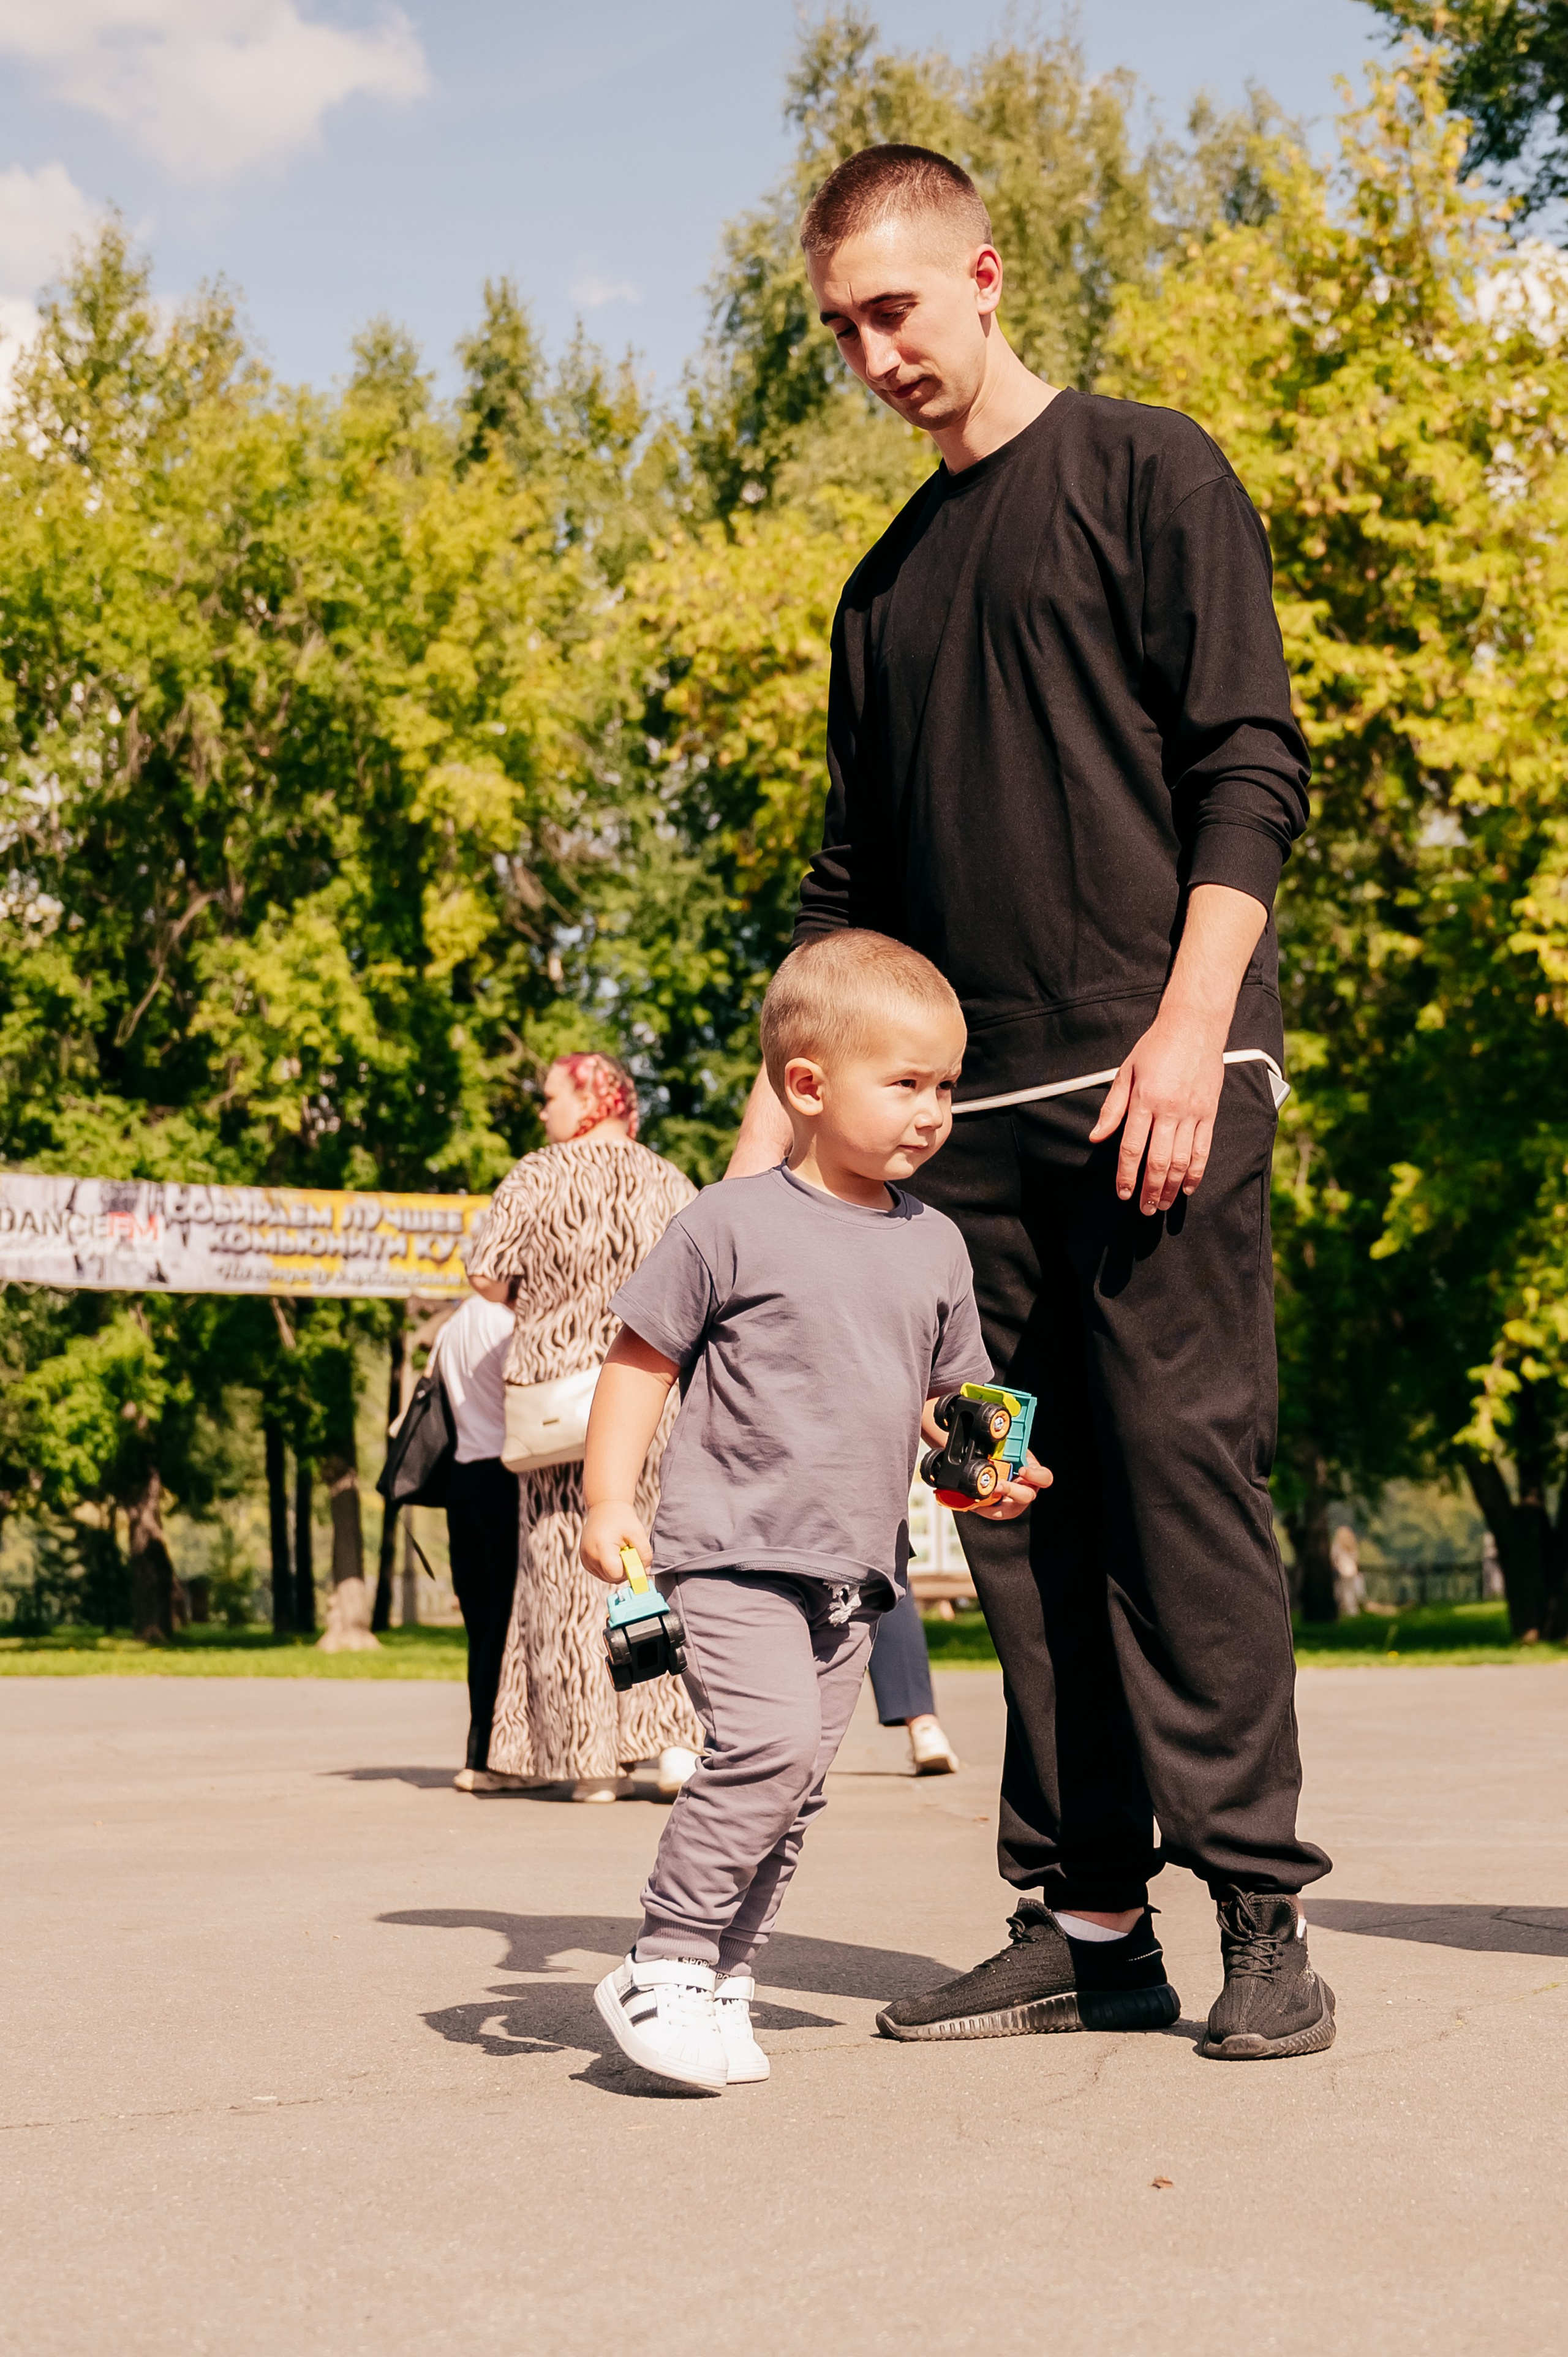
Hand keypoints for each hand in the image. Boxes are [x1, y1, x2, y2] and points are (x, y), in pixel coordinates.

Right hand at [580, 1502, 652, 1584]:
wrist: (605, 1507)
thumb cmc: (622, 1518)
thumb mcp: (638, 1533)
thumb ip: (644, 1555)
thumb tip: (645, 1573)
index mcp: (601, 1548)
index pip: (615, 1574)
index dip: (628, 1570)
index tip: (633, 1557)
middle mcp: (589, 1556)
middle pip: (611, 1578)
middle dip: (623, 1569)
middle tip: (627, 1550)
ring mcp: (585, 1559)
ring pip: (606, 1578)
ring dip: (616, 1568)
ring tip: (618, 1549)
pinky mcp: (584, 1560)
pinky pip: (601, 1573)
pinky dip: (609, 1566)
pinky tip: (612, 1552)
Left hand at [973, 1450, 1051, 1521]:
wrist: (998, 1468)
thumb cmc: (1009, 1458)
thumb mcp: (1011, 1449)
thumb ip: (1008, 1446)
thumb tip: (997, 1435)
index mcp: (1034, 1475)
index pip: (1044, 1477)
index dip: (1035, 1475)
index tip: (1022, 1470)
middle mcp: (1026, 1491)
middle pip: (1026, 1496)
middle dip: (1011, 1490)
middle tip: (997, 1485)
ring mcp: (1014, 1503)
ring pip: (1008, 1509)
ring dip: (993, 1504)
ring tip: (980, 1498)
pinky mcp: (1000, 1511)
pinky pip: (992, 1512)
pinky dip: (982, 1507)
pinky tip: (974, 1502)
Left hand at [1088, 1011, 1224, 1214]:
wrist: (1195, 1026)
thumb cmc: (1155, 1047)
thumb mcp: (1126, 1072)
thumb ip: (1112, 1107)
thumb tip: (1095, 1137)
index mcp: (1144, 1100)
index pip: (1132, 1147)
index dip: (1126, 1175)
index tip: (1122, 1193)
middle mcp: (1170, 1110)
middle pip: (1159, 1161)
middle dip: (1150, 1190)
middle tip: (1144, 1209)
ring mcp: (1193, 1113)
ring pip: (1183, 1160)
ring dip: (1172, 1187)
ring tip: (1163, 1205)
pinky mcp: (1209, 1113)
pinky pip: (1204, 1149)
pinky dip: (1197, 1172)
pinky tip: (1189, 1188)